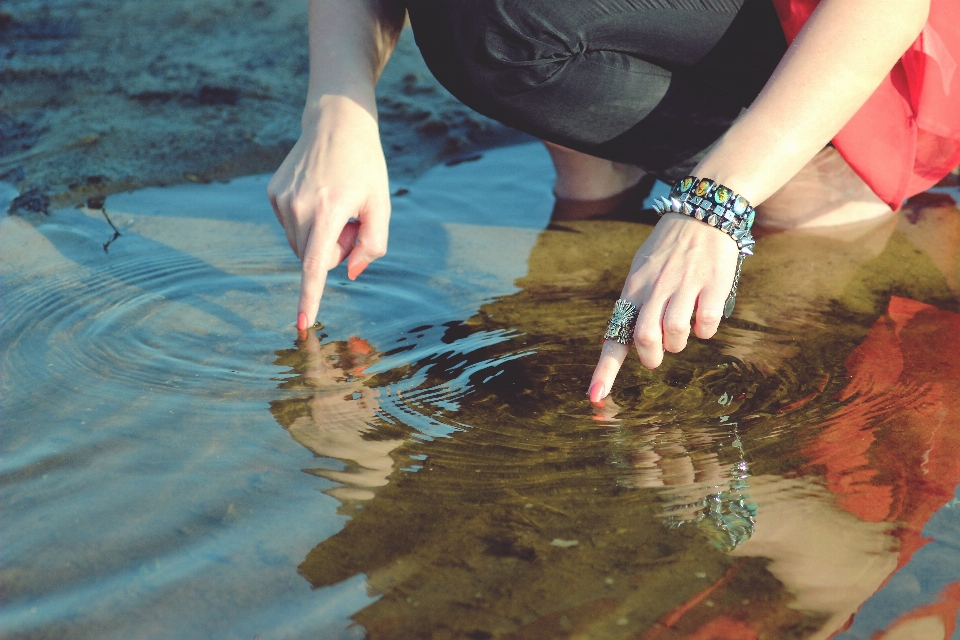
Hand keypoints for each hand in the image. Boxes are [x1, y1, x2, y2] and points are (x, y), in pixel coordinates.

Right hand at [267, 95, 390, 330]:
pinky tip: (318, 194)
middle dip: (335, 250)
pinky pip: (291, 227)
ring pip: (301, 245)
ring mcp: (281, 199)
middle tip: (352, 218)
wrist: (336, 122)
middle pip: (315, 258)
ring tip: (335, 202)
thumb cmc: (366, 165)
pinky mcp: (272, 193)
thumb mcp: (382, 204)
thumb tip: (351, 273)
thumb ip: (373, 244)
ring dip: (320, 236)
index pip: (317, 264)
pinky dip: (307, 222)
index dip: (310, 296)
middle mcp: (299, 205)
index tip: (303, 323)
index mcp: (329, 209)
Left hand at [589, 214, 738, 400]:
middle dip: (651, 357)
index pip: (615, 335)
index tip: (595, 397)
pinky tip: (704, 318)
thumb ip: (633, 305)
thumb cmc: (668, 250)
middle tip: (657, 356)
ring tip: (682, 331)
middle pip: (645, 339)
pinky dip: (706, 331)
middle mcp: (655, 290)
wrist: (701, 214)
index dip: (605, 370)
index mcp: (634, 290)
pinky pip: (707, 323)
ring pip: (675, 334)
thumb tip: (621, 339)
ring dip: (679, 344)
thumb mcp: (641, 273)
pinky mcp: (712, 285)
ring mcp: (684, 287)